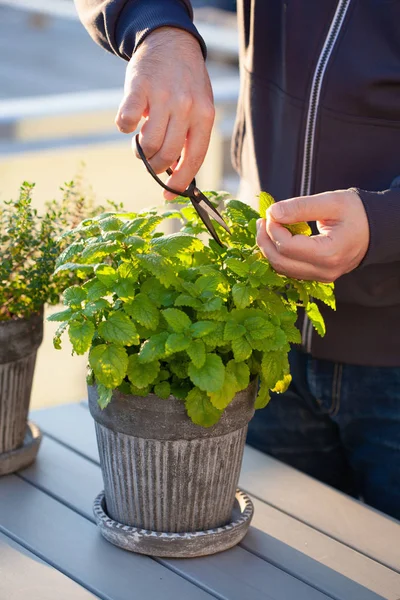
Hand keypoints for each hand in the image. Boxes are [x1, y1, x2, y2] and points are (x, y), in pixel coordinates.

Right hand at [115, 27, 214, 200]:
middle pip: (167, 154)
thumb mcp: (198, 108)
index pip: (193, 159)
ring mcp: (162, 96)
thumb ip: (190, 137)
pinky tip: (129, 122)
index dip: (180, 182)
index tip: (168, 196)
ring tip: (140, 141)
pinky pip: (127, 121)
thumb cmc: (185, 83)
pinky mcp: (139, 87)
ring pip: (148, 143)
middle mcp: (186, 106)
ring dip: (140, 150)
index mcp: (204, 116)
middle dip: (155, 166)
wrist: (170, 41)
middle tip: (150, 161)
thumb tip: (176, 171)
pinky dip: (124, 127)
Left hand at [256, 189, 369, 281]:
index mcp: (330, 253)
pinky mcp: (317, 276)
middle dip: (265, 240)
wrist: (374, 229)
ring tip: (267, 227)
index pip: (288, 246)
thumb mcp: (331, 202)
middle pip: (280, 261)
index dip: (273, 229)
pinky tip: (276, 238)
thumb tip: (273, 212)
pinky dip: (279, 254)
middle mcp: (325, 271)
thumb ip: (301, 207)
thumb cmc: (356, 213)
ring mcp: (321, 277)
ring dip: (269, 248)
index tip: (270, 212)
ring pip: (282, 269)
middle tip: (262, 220)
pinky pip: (290, 269)